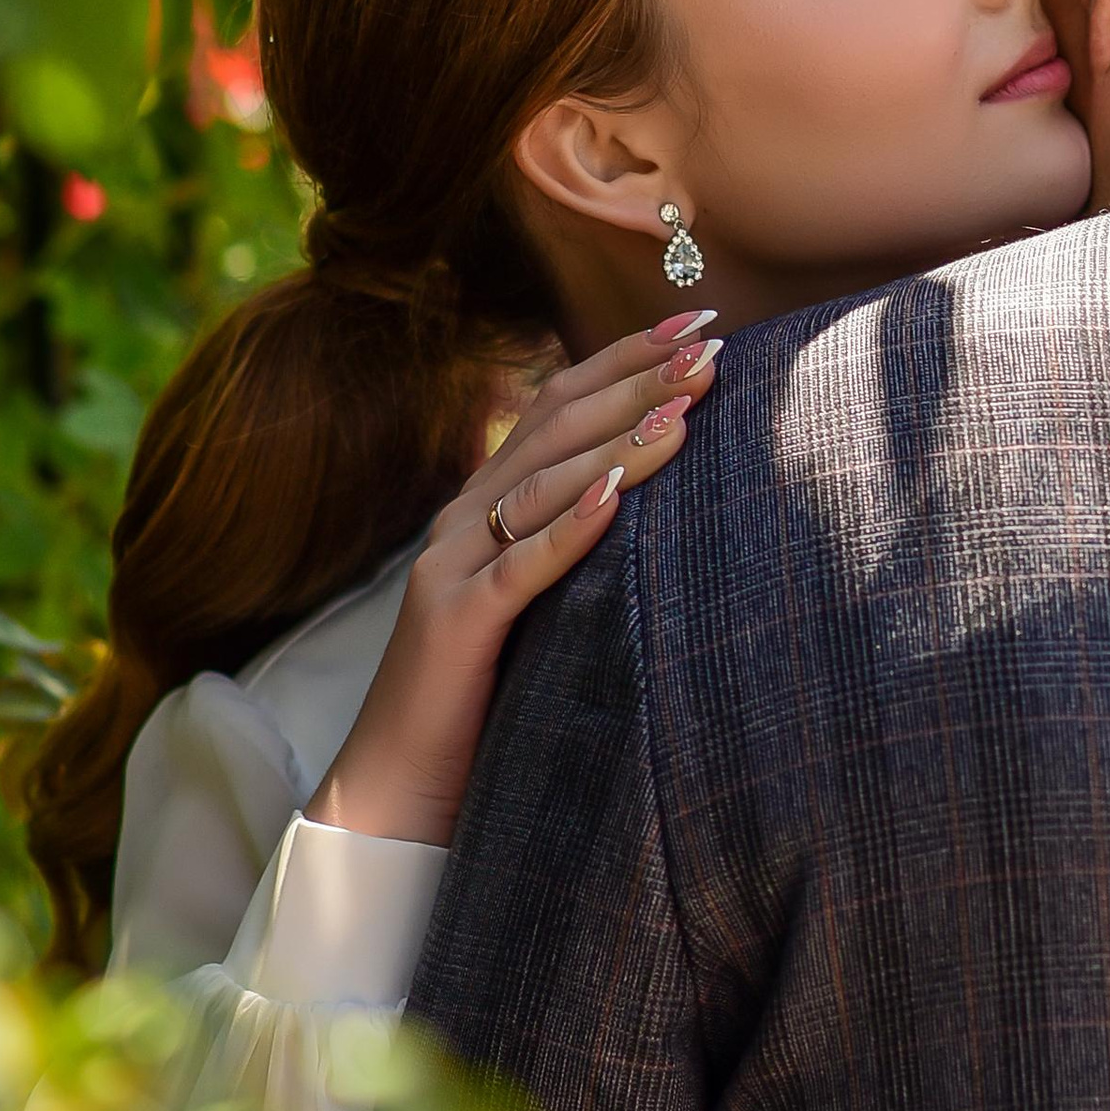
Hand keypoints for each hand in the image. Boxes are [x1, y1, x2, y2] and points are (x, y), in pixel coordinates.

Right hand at [307, 313, 717, 846]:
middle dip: (636, 381)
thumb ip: (582, 544)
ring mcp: (452, 567)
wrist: (400, 784)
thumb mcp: (544, 602)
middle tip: (710, 348)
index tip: (697, 326)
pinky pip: (520, 569)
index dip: (623, 359)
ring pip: (542, 485)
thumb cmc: (489, 694)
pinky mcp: (455, 625)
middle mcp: (464, 519)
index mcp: (486, 504)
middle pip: (556, 427)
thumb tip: (667, 498)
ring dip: (617, 441)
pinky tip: (619, 499)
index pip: (557, 406)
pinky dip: (571, 530)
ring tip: (684, 410)